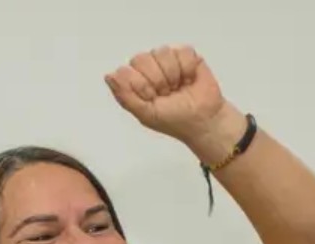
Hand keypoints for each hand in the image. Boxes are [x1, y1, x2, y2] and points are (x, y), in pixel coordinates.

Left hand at [105, 45, 228, 146]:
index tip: (152, 98)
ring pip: (162, 52)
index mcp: (136, 80)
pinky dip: (188, 69)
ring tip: (179, 87)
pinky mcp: (187, 56)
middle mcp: (149, 67)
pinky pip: (182, 51)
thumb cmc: (176, 120)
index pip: (126, 70)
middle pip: (142, 59)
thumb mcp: (146, 114)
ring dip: (173, 75)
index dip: (140, 85)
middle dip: (157, 80)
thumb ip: (125, 97)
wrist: (204, 121)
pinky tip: (190, 79)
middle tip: (167, 93)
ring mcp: (168, 60)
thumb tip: (110, 77)